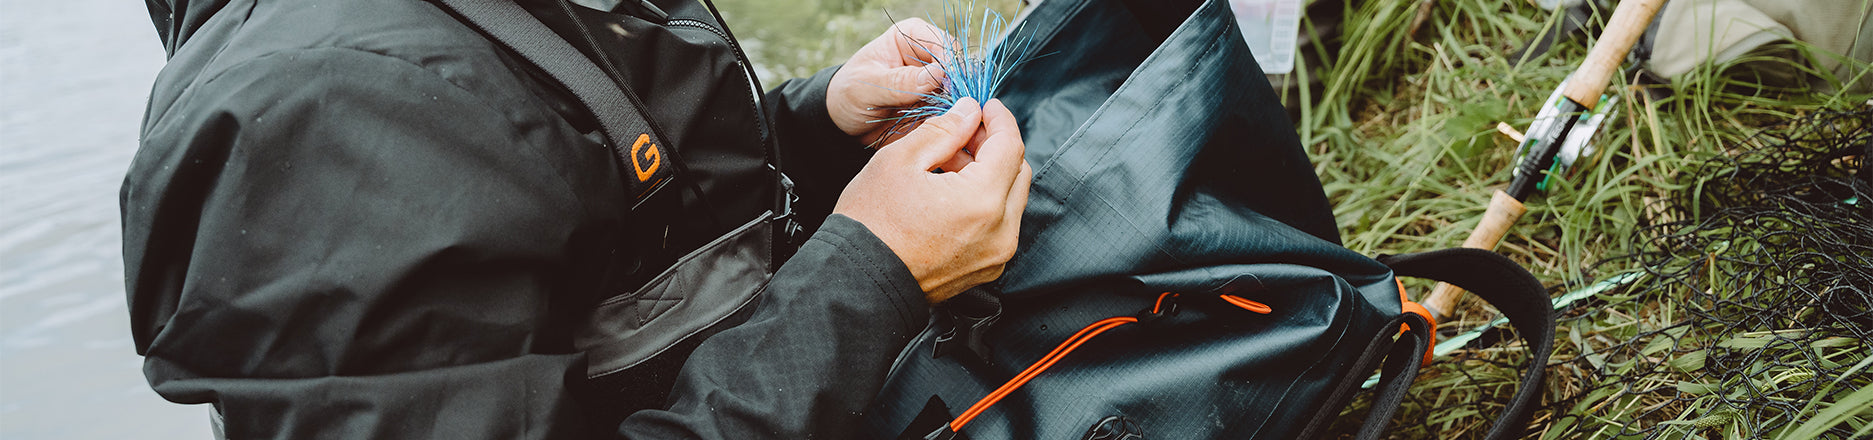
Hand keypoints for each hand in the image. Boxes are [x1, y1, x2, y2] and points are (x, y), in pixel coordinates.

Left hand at [827, 18, 951, 145]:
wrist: (842, 122)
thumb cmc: (848, 93)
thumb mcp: (867, 86)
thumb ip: (900, 81)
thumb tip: (938, 74)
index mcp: (911, 37)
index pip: (945, 45)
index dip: (952, 67)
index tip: (949, 88)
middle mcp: (928, 58)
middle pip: (960, 71)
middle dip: (960, 93)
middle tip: (954, 114)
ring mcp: (935, 85)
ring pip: (962, 96)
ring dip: (958, 113)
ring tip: (951, 128)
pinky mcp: (937, 108)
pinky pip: (955, 117)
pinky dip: (954, 126)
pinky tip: (948, 136)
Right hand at [833, 98, 1031, 303]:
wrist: (857, 281)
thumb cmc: (871, 225)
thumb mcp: (900, 160)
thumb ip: (943, 130)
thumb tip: (968, 112)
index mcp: (982, 201)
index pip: (1011, 145)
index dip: (999, 118)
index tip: (984, 106)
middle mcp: (1000, 232)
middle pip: (1018, 172)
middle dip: (995, 145)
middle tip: (965, 131)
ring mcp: (995, 255)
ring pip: (1011, 199)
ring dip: (990, 174)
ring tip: (950, 161)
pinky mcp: (986, 269)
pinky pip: (999, 225)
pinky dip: (984, 202)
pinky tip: (951, 191)